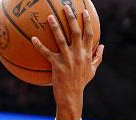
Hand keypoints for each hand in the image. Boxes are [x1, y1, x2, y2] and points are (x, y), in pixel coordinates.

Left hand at [30, 4, 103, 119]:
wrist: (71, 95)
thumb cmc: (81, 82)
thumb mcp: (92, 70)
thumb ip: (98, 57)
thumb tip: (102, 46)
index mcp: (87, 54)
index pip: (89, 34)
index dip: (87, 22)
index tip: (84, 12)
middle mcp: (78, 54)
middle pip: (76, 32)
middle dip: (71, 18)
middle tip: (66, 7)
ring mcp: (67, 59)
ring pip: (61, 39)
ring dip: (55, 27)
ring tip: (50, 16)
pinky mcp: (57, 65)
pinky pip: (47, 53)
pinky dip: (39, 46)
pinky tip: (33, 38)